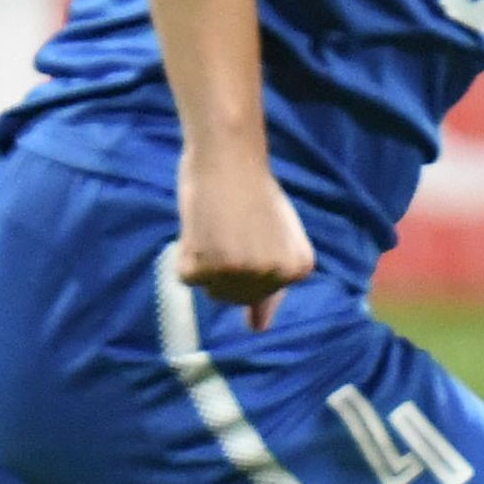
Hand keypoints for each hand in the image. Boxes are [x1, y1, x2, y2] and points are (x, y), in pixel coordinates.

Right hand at [174, 142, 313, 329]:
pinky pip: (186, 277)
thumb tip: (258, 329)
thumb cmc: (254, 192)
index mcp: (298, 268)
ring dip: (206, 264)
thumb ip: (271, 285)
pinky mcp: (204, 267)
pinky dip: (185, 255)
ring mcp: (238, 273)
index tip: (252, 232)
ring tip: (216, 227)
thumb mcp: (276, 236)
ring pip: (212, 291)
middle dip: (228, 268)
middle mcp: (273, 275)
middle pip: (238, 297)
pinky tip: (199, 227)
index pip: (265, 293)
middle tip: (229, 228)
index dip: (249, 263)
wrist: (228, 155)